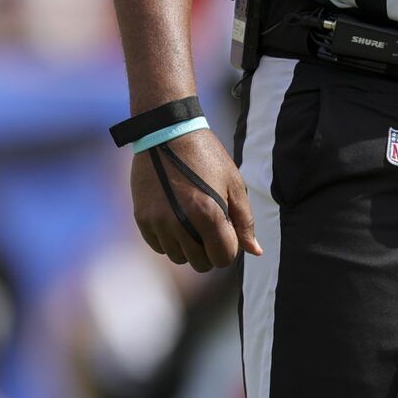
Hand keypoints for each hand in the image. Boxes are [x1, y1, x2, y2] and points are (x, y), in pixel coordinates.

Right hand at [130, 128, 261, 271]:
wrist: (168, 133)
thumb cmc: (207, 156)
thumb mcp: (233, 183)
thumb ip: (245, 221)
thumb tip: (255, 251)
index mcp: (208, 214)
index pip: (223, 257)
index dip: (230, 247)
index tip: (228, 229)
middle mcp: (181, 222)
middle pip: (200, 263)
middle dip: (210, 249)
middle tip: (211, 225)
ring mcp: (158, 222)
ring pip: (178, 257)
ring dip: (189, 246)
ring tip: (193, 219)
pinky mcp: (142, 218)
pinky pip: (158, 246)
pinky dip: (169, 239)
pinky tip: (177, 218)